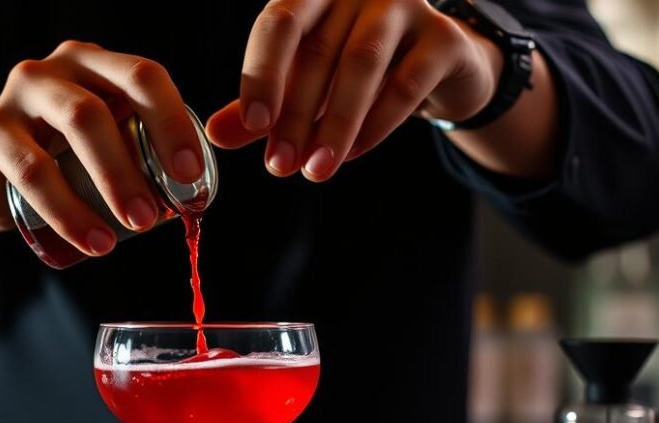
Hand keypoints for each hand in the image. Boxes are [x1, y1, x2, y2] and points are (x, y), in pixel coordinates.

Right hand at [0, 41, 204, 256]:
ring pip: (72, 130)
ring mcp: (18, 96)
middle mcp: (55, 69)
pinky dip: (66, 211)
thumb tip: (196, 193)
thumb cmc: (65, 159)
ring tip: (129, 231)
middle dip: (135, 165)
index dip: (172, 123)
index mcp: (96, 64)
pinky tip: (90, 240)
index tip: (190, 175)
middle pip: (103, 107)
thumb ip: (145, 151)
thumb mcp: (107, 143)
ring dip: (108, 183)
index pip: (143, 77)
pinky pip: (33, 171)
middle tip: (154, 215)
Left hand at [206, 0, 503, 180]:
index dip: (262, 75)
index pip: (280, 23)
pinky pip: (406, 84)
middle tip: (280, 167)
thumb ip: (261, 108)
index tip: (252, 128)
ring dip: (335, 124)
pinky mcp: (444, 38)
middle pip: (318, 52)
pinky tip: (353, 153)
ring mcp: (405, 7)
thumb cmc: (355, 74)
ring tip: (316, 170)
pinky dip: (376, 124)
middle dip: (295, 116)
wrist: (438, 70)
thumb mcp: (304, 88)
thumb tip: (214, 135)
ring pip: (362, 65)